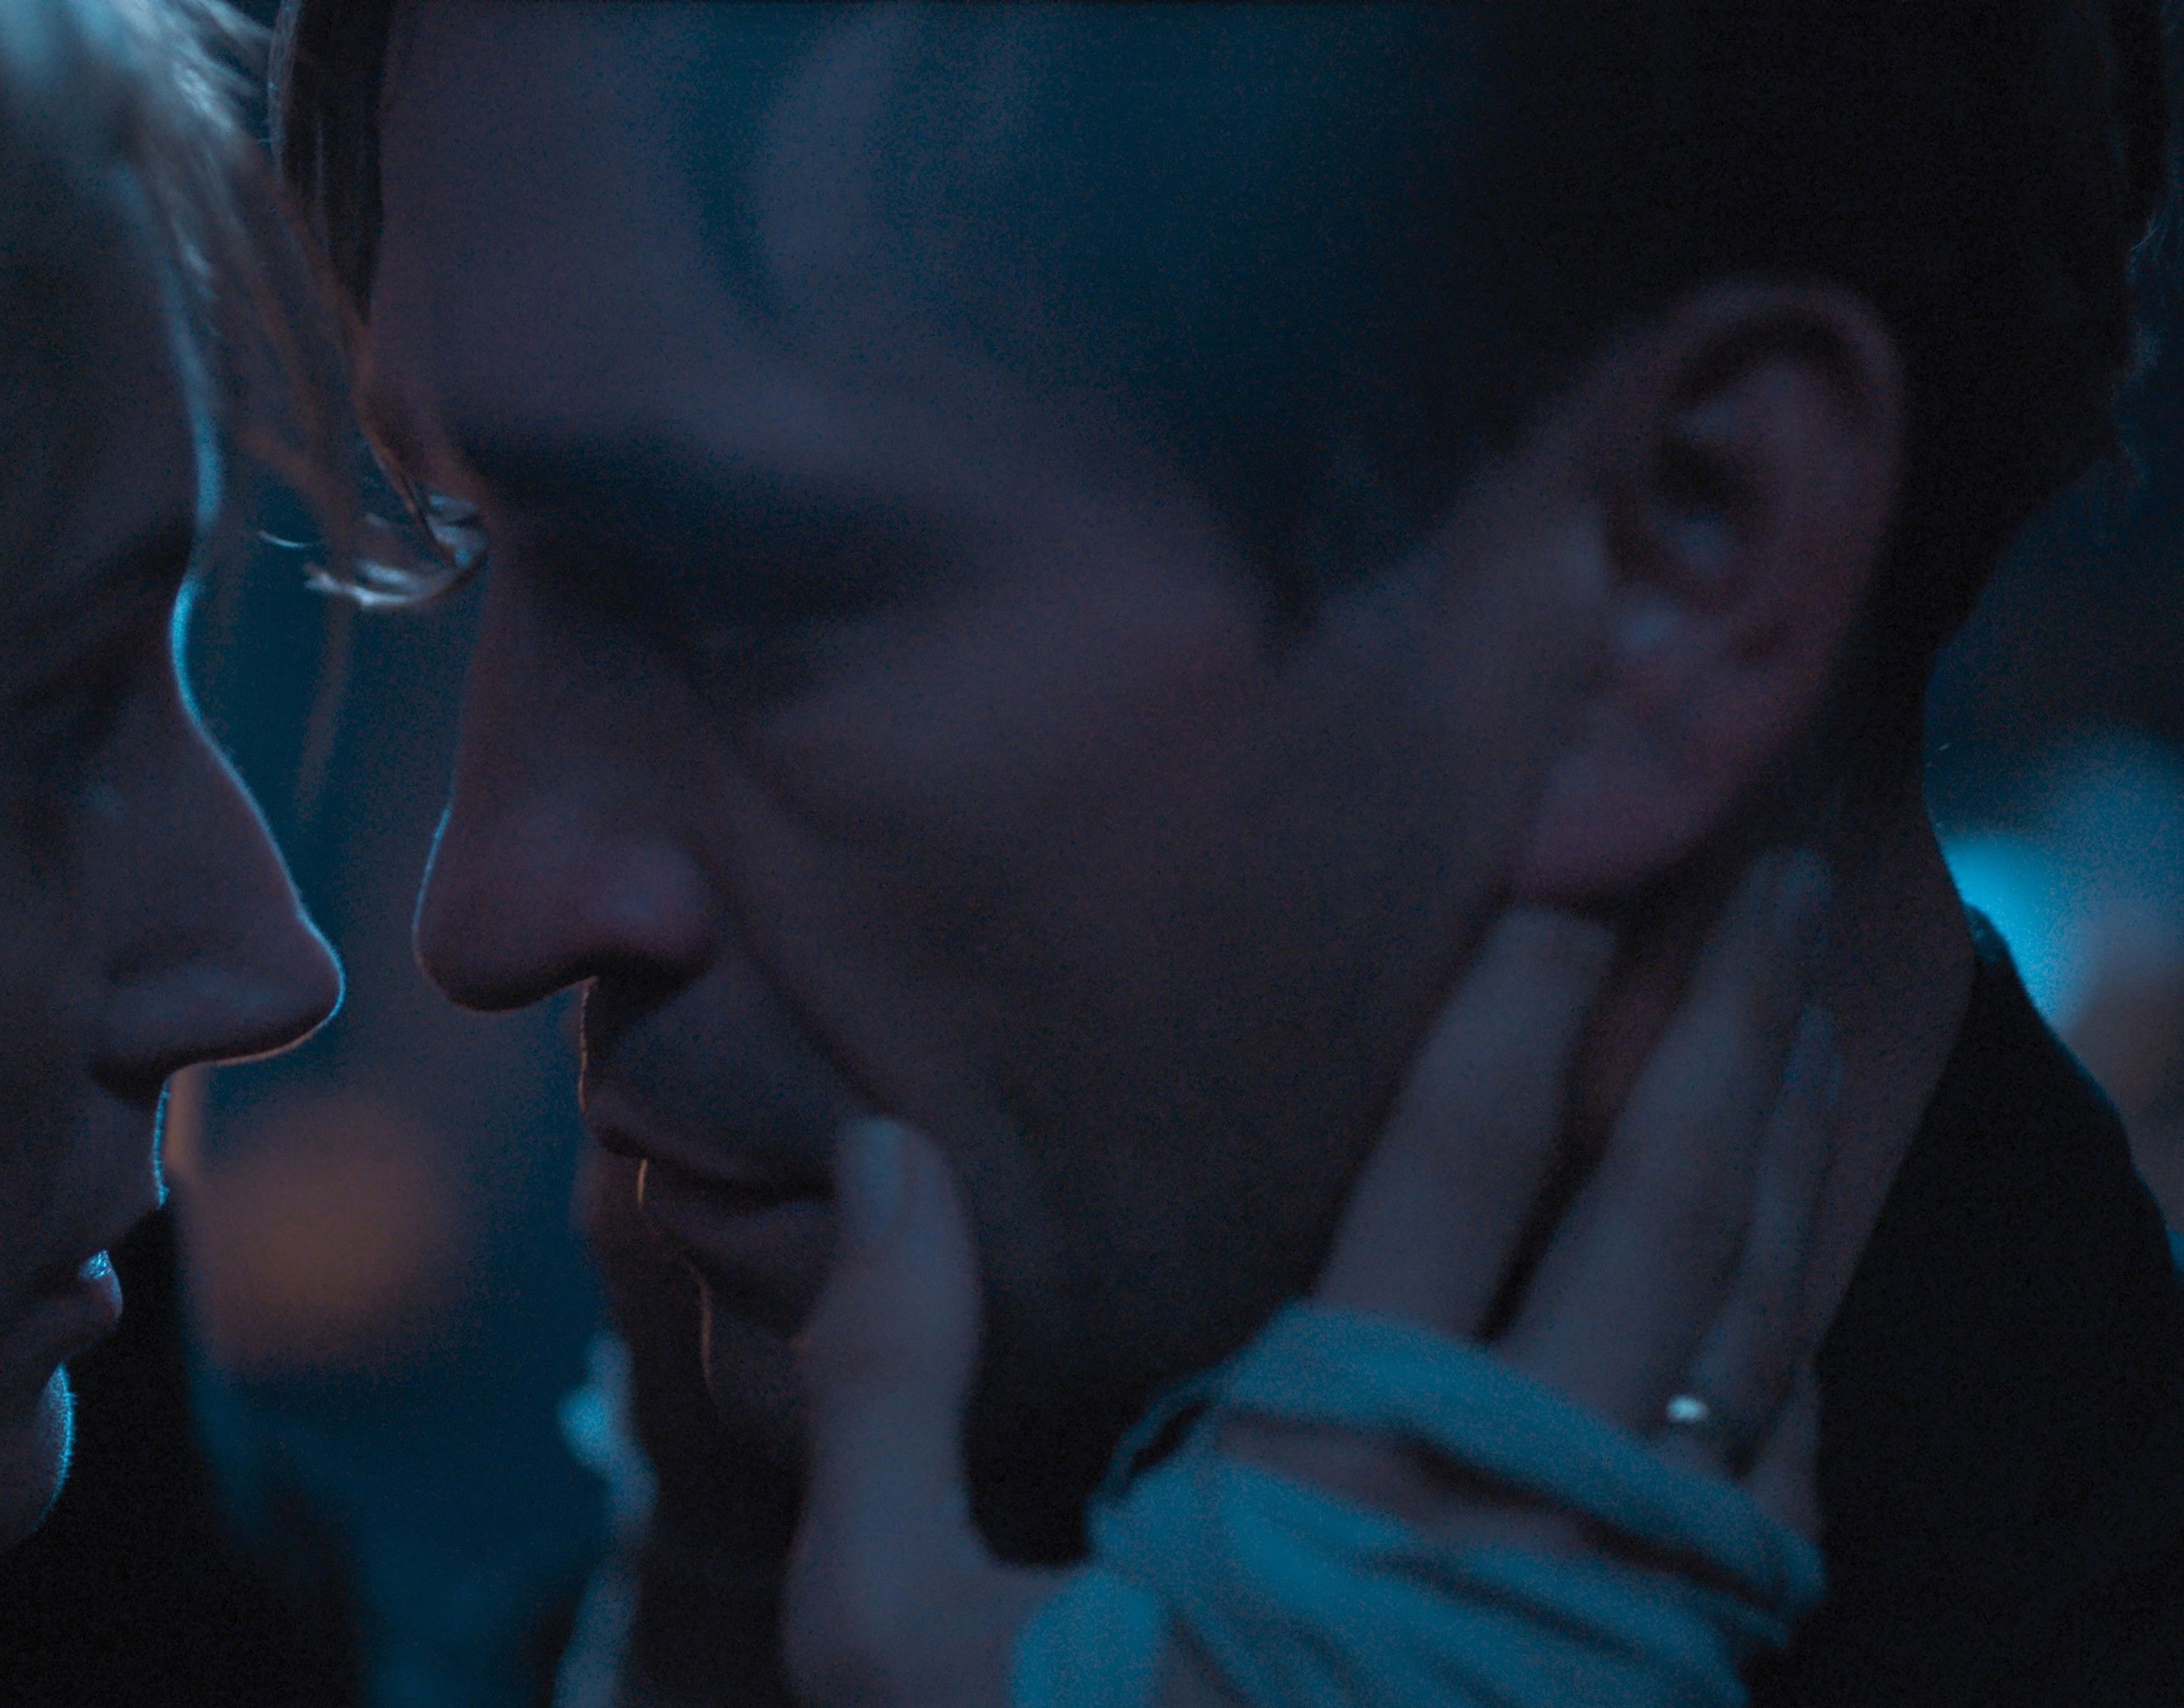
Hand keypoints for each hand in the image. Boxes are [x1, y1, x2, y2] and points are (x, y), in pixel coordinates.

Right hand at [780, 853, 1839, 1706]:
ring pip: (1746, 1344)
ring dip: (1782, 1168)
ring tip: (1801, 1029)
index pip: (1456, 1160)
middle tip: (1758, 874)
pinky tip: (1782, 1296)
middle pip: (1662, 1215)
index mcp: (1333, 1472)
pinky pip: (1768, 1502)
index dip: (1514, 988)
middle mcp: (1513, 1522)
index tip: (1558, 852)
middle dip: (1717, 1024)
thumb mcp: (891, 1632)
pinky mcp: (1642, 1698)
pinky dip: (1792, 1363)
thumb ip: (877, 1383)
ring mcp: (1610, 1622)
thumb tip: (882, 1151)